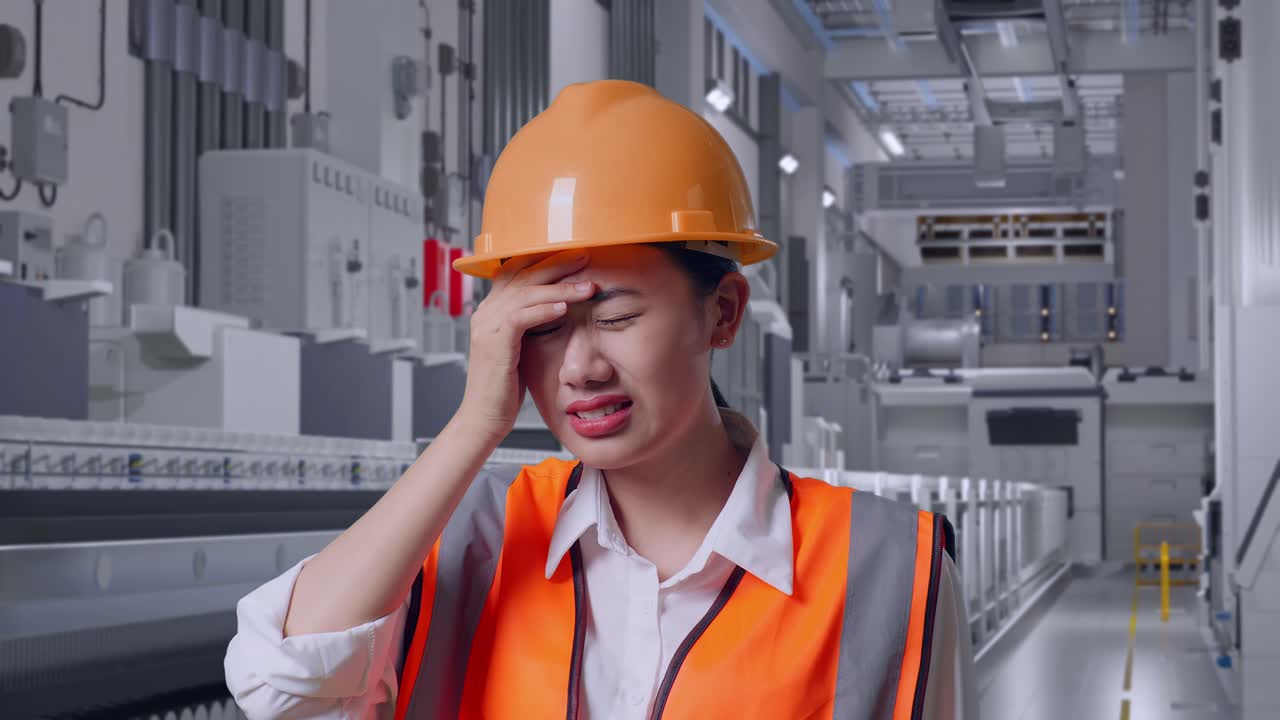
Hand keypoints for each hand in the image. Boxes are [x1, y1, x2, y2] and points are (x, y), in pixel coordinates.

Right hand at [456, 251, 594, 439]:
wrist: (484, 418)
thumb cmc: (505, 388)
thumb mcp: (521, 348)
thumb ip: (532, 325)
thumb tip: (557, 308)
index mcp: (490, 310)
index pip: (515, 271)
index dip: (543, 259)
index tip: (574, 256)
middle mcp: (485, 313)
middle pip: (522, 275)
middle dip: (556, 264)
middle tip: (585, 257)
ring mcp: (487, 327)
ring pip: (526, 294)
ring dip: (560, 287)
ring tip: (587, 287)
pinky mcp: (494, 343)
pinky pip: (521, 317)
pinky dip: (544, 310)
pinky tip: (564, 307)